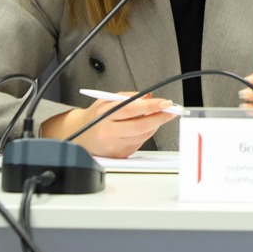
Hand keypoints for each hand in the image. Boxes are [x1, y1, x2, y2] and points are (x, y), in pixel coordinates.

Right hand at [40, 97, 176, 158]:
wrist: (80, 135)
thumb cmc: (96, 116)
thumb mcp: (107, 100)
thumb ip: (128, 97)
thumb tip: (149, 97)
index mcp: (105, 115)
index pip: (132, 109)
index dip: (151, 106)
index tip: (166, 103)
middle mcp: (109, 132)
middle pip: (141, 126)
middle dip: (160, 118)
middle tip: (171, 111)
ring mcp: (115, 146)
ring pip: (143, 135)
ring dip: (154, 125)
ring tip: (157, 115)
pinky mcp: (120, 154)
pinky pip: (140, 143)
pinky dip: (146, 133)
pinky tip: (144, 126)